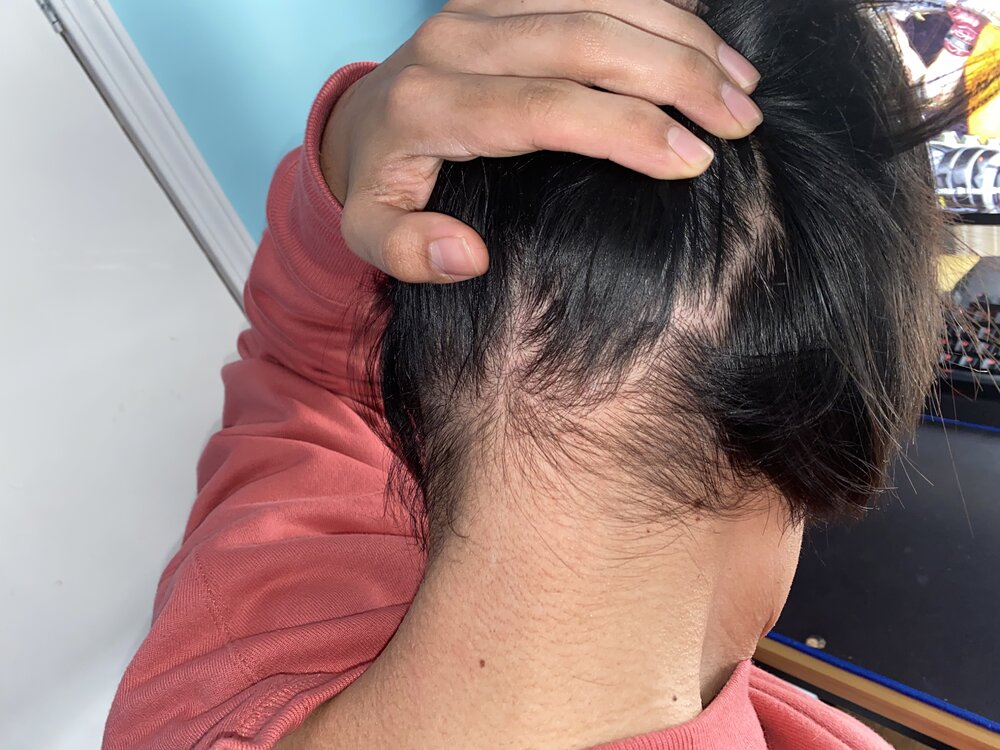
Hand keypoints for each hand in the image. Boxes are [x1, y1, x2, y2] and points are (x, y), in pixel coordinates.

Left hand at [322, 0, 762, 282]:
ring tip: (741, 85)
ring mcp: (481, 5)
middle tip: (740, 121)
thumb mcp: (370, 232)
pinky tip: (704, 37)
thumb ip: (407, 252)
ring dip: (681, 35)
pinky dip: (656, 4)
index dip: (628, 130)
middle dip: (676, 76)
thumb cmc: (379, 184)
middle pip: (585, 40)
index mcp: (429, 105)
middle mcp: (455, 41)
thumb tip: (470, 255)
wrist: (360, 123)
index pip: (547, 108)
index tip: (695, 161)